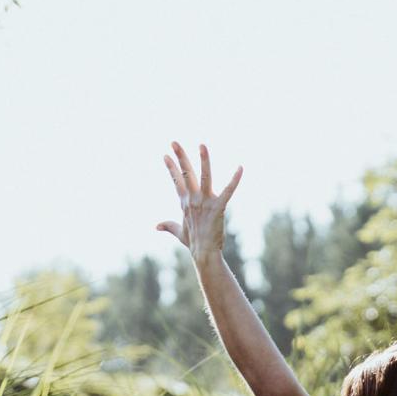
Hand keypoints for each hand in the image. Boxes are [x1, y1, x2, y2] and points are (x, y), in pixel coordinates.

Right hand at [157, 141, 240, 258]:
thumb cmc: (193, 243)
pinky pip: (228, 191)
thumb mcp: (179, 232)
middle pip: (186, 174)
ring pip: (204, 177)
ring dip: (203, 160)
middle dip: (180, 157)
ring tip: (202, 145)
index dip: (171, 168)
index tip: (165, 155)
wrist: (204, 253)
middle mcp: (193, 199)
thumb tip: (156, 226)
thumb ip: (168, 226)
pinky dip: (234, 180)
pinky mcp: (218, 207)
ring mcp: (205, 202)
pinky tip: (240, 168)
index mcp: (185, 202)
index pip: (176, 181)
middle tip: (174, 142)